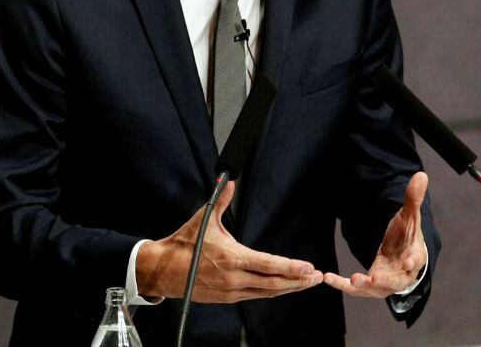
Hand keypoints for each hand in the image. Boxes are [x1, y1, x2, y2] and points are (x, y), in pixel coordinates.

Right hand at [136, 180, 322, 302]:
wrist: (162, 270)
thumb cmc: (184, 244)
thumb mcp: (203, 220)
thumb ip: (220, 201)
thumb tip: (230, 182)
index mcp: (232, 259)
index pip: (269, 265)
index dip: (291, 268)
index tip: (309, 267)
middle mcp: (234, 278)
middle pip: (274, 284)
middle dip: (298, 281)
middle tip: (317, 277)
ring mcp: (231, 291)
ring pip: (266, 293)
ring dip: (289, 288)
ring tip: (306, 283)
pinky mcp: (226, 299)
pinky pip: (255, 296)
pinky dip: (272, 292)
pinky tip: (283, 287)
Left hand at [323, 171, 428, 297]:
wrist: (402, 254)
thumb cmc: (407, 235)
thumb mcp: (409, 216)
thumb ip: (413, 199)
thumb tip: (421, 175)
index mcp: (414, 256)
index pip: (415, 260)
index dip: (412, 262)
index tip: (407, 262)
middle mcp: (401, 274)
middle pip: (396, 281)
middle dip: (385, 281)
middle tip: (374, 278)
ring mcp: (385, 282)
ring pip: (375, 289)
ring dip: (363, 286)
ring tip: (352, 280)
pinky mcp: (370, 285)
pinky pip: (356, 287)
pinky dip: (342, 284)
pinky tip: (327, 277)